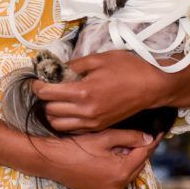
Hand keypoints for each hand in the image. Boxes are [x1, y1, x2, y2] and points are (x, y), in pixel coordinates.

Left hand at [33, 51, 166, 132]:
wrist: (152, 86)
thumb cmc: (128, 68)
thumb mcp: (99, 58)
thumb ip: (75, 65)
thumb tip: (59, 69)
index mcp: (83, 92)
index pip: (48, 93)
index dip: (38, 85)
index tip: (37, 79)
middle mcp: (85, 111)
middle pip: (49, 110)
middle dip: (44, 99)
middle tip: (47, 87)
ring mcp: (92, 122)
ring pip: (58, 124)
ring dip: (53, 112)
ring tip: (57, 99)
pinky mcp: (99, 127)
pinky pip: (73, 129)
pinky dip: (66, 122)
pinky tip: (70, 109)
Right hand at [33, 128, 161, 188]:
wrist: (51, 160)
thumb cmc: (76, 147)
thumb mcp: (104, 137)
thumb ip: (129, 137)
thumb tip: (148, 138)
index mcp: (121, 173)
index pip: (144, 154)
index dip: (152, 141)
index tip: (159, 131)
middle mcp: (117, 187)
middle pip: (137, 165)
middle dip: (140, 150)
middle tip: (143, 134)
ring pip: (128, 173)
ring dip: (129, 160)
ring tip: (125, 143)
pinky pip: (116, 180)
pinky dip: (118, 169)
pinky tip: (112, 156)